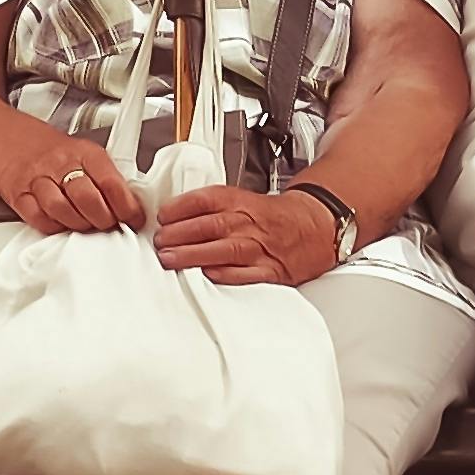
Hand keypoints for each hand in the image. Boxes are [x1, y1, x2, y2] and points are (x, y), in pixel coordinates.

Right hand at [0, 123, 144, 236]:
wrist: (14, 142)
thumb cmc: (56, 154)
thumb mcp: (87, 156)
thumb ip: (109, 178)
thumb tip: (135, 204)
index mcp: (85, 153)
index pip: (111, 182)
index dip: (127, 206)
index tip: (134, 218)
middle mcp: (61, 164)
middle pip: (87, 198)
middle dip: (103, 219)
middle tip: (109, 224)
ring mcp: (38, 179)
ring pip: (61, 209)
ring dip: (79, 224)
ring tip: (86, 224)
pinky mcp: (20, 194)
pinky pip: (38, 217)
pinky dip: (53, 226)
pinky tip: (62, 223)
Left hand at [155, 181, 335, 286]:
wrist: (316, 227)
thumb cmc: (274, 217)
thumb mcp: (244, 201)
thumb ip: (213, 208)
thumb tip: (174, 217)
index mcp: (242, 202)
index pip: (207, 199)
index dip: (181, 207)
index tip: (162, 215)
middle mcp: (249, 223)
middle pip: (210, 224)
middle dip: (180, 233)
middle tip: (159, 241)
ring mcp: (260, 248)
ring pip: (223, 249)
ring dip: (193, 254)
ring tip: (170, 259)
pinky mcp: (270, 271)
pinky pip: (246, 274)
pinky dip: (225, 274)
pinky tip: (206, 275)